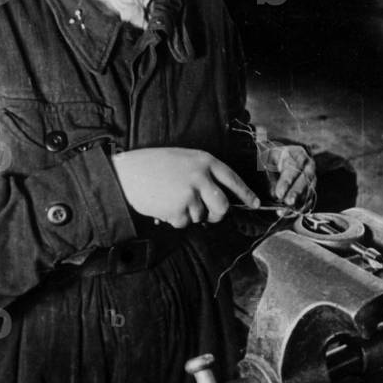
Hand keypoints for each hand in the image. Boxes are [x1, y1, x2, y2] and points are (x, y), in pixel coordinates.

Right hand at [111, 148, 259, 227]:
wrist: (126, 173)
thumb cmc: (154, 165)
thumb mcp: (184, 159)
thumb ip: (204, 173)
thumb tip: (222, 196)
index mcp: (205, 161)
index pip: (233, 179)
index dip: (246, 193)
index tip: (256, 204)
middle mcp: (201, 176)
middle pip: (223, 206)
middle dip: (218, 215)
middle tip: (209, 215)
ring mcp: (190, 193)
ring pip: (202, 216)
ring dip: (190, 214)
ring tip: (172, 200)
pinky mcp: (177, 208)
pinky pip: (184, 223)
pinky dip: (175, 219)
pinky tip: (163, 206)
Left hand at [259, 144, 316, 207]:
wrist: (281, 158)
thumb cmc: (273, 158)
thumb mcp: (268, 162)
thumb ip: (270, 177)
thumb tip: (274, 195)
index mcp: (298, 154)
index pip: (294, 168)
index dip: (287, 182)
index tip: (279, 193)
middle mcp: (308, 165)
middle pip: (305, 179)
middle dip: (296, 192)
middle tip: (288, 202)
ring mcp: (312, 177)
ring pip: (309, 190)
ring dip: (299, 202)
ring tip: (286, 211)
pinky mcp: (312, 188)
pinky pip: (310, 198)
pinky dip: (302, 207)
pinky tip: (292, 213)